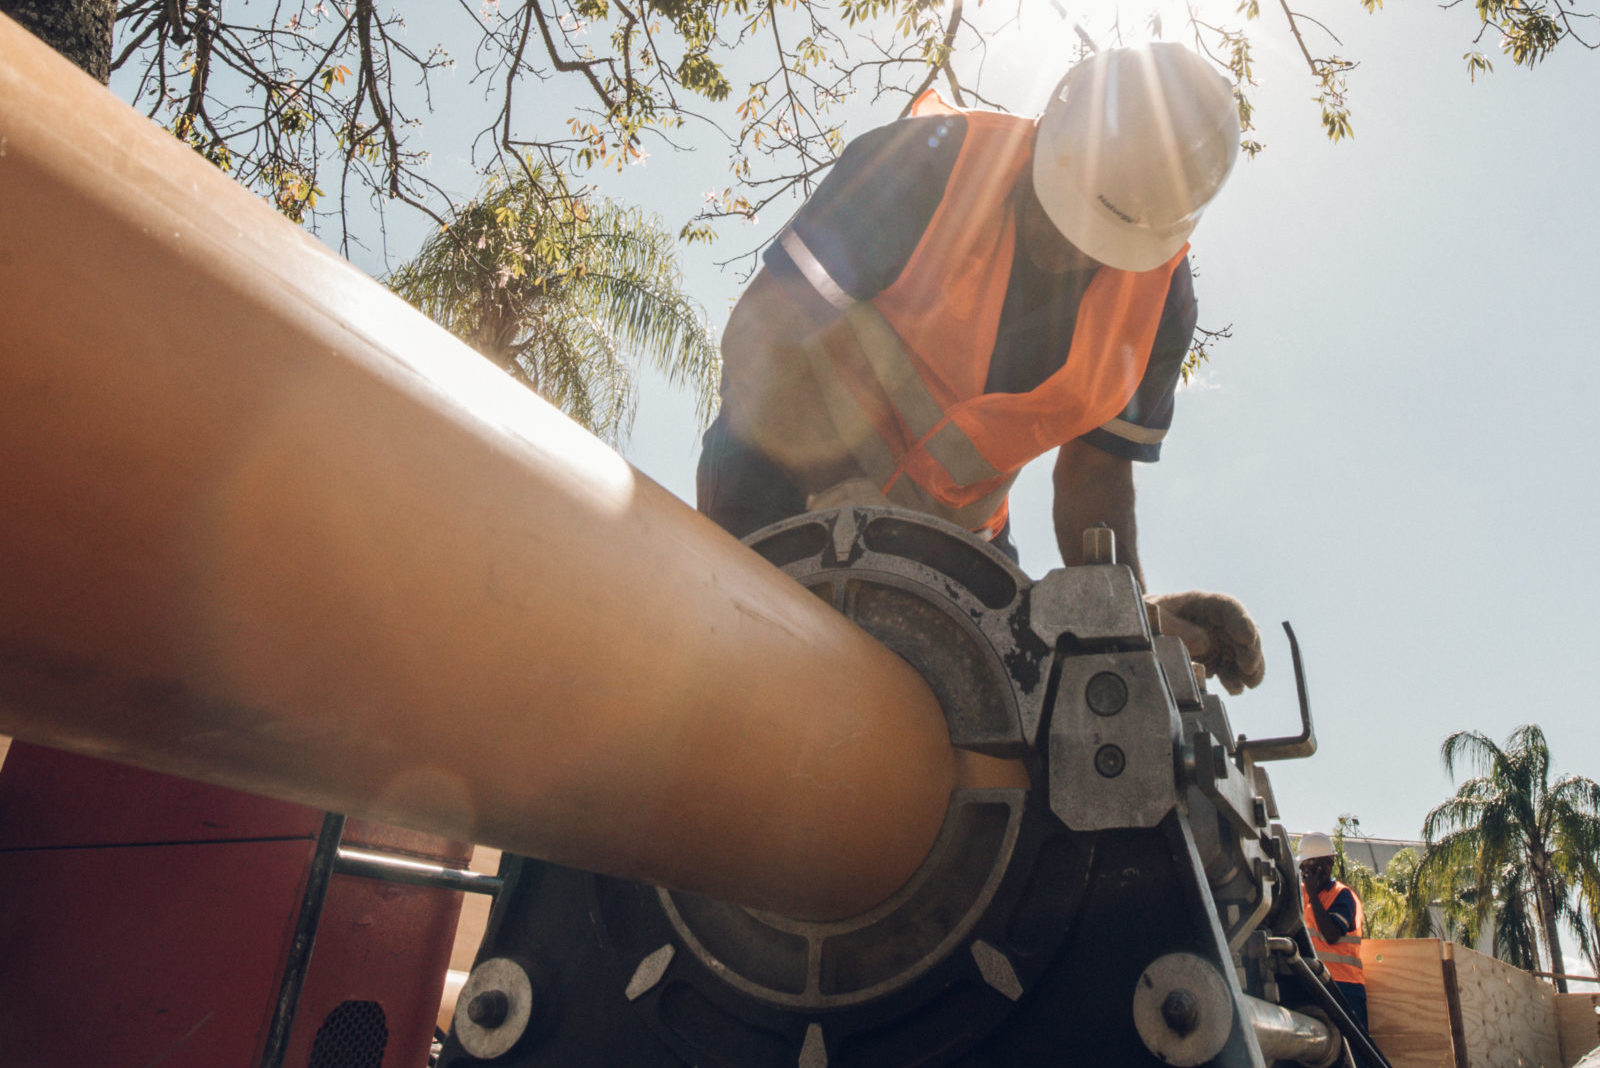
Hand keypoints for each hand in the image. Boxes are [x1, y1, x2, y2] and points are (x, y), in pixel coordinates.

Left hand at [1145, 590, 1264, 695]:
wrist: (1132, 634)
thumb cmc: (1140, 618)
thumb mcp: (1149, 617)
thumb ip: (1174, 626)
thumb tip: (1205, 643)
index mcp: (1198, 603)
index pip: (1227, 607)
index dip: (1241, 621)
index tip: (1247, 638)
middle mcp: (1212, 622)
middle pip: (1240, 631)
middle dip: (1250, 649)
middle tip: (1249, 668)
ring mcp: (1215, 641)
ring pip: (1241, 653)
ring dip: (1249, 668)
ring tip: (1249, 683)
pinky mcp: (1212, 661)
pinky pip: (1230, 669)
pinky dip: (1235, 679)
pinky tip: (1235, 689)